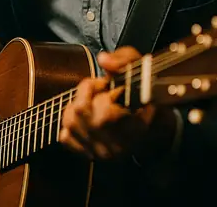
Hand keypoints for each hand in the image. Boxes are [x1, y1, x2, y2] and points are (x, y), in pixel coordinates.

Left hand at [59, 47, 176, 162]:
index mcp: (133, 125)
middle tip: (99, 91)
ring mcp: (101, 153)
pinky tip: (85, 118)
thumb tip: (103, 59)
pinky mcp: (89, 156)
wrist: (152, 129)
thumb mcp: (143, 72)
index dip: (100, 87)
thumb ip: (124, 60)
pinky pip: (64, 138)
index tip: (107, 85)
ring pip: (70, 122)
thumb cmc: (146, 98)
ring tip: (91, 102)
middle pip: (81, 111)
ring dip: (77, 106)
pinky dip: (70, 124)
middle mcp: (116, 144)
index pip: (104, 105)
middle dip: (86, 94)